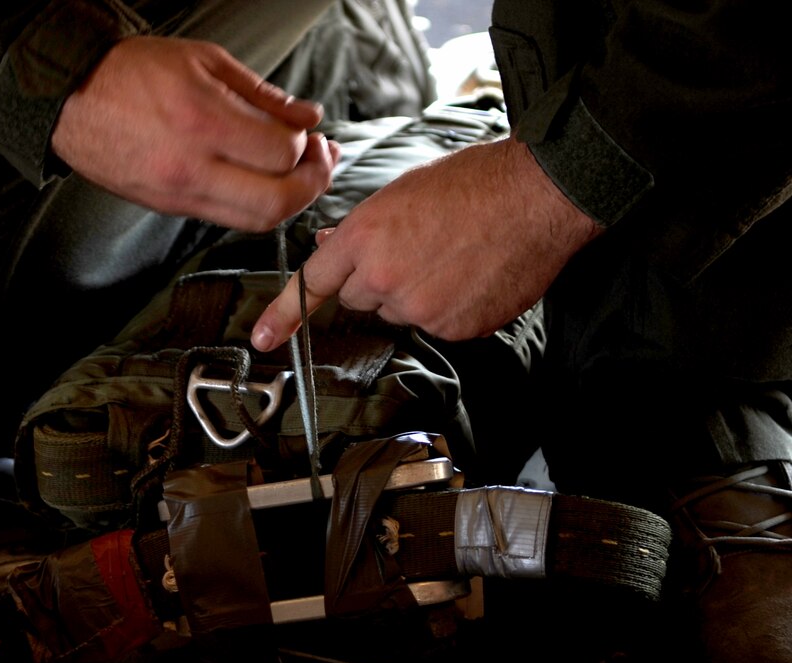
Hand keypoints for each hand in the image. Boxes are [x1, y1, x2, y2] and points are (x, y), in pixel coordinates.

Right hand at [51, 36, 339, 230]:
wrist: (70, 98)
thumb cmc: (129, 72)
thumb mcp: (204, 61)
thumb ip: (263, 94)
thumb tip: (307, 117)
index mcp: (202, 121)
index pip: (281, 153)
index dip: (307, 146)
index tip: (309, 133)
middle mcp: (192, 167)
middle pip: (276, 202)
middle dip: (311, 185)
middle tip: (317, 163)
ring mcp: (179, 194)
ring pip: (255, 221)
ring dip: (287, 202)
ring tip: (294, 174)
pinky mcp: (169, 208)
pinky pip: (227, 218)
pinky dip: (254, 204)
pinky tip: (259, 180)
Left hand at [250, 136, 603, 350]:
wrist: (539, 195)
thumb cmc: (475, 183)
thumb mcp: (403, 192)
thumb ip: (361, 228)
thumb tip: (330, 247)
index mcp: (366, 236)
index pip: (314, 283)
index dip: (284, 314)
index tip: (264, 339)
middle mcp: (386, 277)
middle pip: (361, 297)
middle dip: (379, 278)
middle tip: (418, 247)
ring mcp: (421, 307)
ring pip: (399, 311)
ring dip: (416, 292)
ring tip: (453, 255)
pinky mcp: (456, 326)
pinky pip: (437, 324)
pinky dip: (450, 306)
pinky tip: (472, 274)